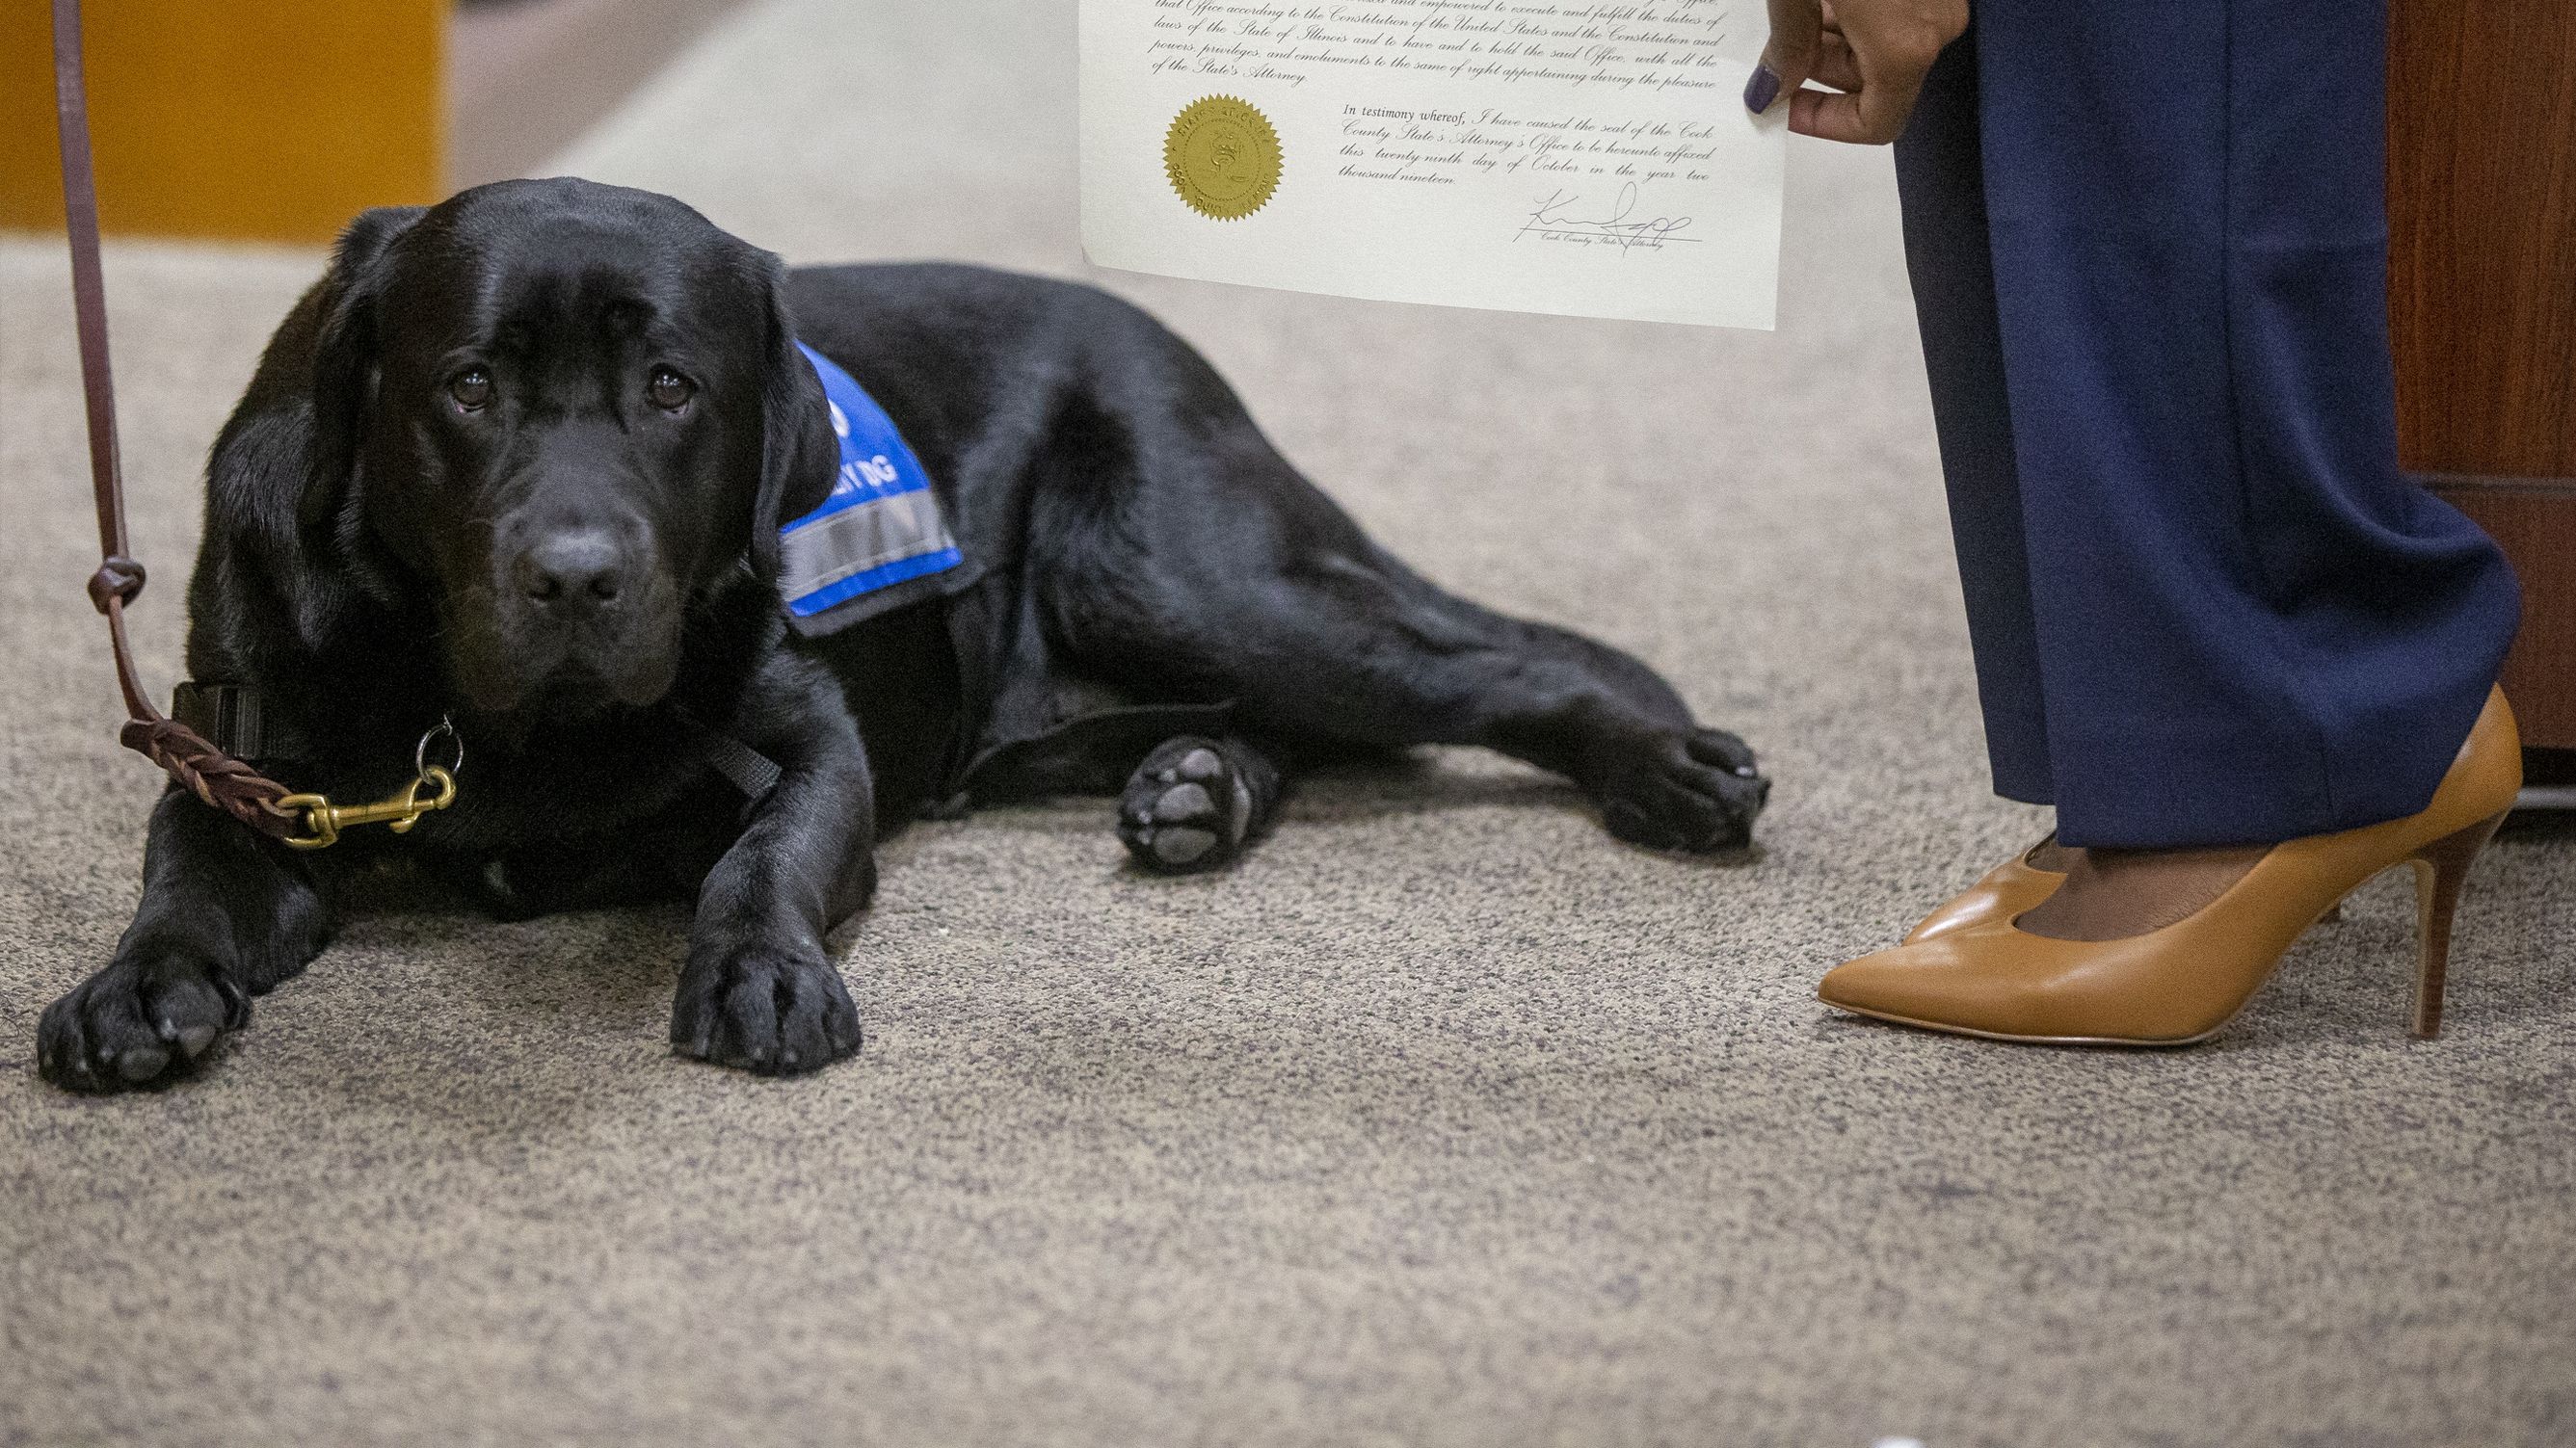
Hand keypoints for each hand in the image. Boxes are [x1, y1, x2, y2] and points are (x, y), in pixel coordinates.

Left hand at [1742, 0, 1968, 145]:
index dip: (1824, 124)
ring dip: (1835, 38)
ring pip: (1887, 42)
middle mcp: (1935, 25)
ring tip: (1796, 10)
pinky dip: (1861, 12)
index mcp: (1904, 46)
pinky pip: (1899, 11)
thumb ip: (1786, 43)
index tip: (1785, 106)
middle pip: (1878, 81)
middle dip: (1820, 71)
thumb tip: (1770, 87)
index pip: (1876, 123)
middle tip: (1777, 49)